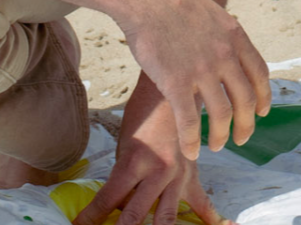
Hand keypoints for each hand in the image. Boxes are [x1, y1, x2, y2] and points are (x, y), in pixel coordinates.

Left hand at [76, 75, 229, 224]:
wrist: (174, 88)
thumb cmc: (144, 113)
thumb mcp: (126, 142)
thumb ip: (122, 175)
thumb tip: (112, 205)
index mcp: (135, 160)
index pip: (108, 198)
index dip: (90, 217)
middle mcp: (157, 171)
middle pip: (134, 217)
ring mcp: (178, 175)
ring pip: (166, 219)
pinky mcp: (193, 175)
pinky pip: (202, 203)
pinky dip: (210, 221)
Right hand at [120, 0, 269, 163]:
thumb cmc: (173, 3)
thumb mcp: (212, 14)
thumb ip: (223, 37)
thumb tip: (229, 53)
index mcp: (235, 36)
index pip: (260, 74)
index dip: (264, 97)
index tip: (262, 112)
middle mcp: (225, 55)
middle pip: (247, 100)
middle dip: (247, 124)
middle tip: (242, 138)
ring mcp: (202, 70)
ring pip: (223, 115)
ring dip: (222, 136)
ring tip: (217, 146)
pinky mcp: (176, 82)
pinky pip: (190, 122)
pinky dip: (192, 141)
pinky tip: (191, 151)